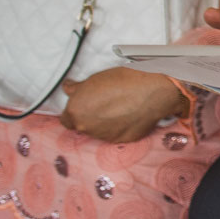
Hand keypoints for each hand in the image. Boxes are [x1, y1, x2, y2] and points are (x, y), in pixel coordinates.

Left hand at [59, 68, 189, 143]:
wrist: (153, 93)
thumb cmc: (124, 81)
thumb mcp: (97, 78)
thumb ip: (78, 87)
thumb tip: (68, 88)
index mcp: (75, 111)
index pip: (66, 118)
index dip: (76, 111)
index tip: (85, 105)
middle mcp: (86, 127)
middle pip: (82, 125)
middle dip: (90, 117)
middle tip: (104, 104)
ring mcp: (103, 136)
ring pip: (99, 131)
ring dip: (104, 123)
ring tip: (119, 107)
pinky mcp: (120, 140)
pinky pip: (115, 134)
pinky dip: (119, 127)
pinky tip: (128, 114)